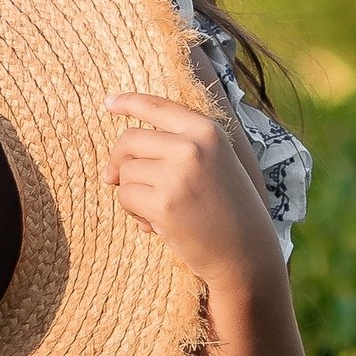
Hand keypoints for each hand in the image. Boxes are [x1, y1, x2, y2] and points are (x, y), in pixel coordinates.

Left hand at [101, 93, 283, 291]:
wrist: (247, 253)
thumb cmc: (228, 208)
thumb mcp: (216, 162)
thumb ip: (181, 144)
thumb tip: (123, 146)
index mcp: (208, 131)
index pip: (157, 107)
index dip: (128, 103)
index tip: (108, 103)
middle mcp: (193, 147)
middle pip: (129, 139)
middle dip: (118, 160)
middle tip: (112, 178)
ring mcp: (178, 176)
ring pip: (125, 172)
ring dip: (131, 191)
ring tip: (157, 209)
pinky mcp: (164, 205)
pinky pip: (126, 197)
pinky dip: (133, 212)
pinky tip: (155, 223)